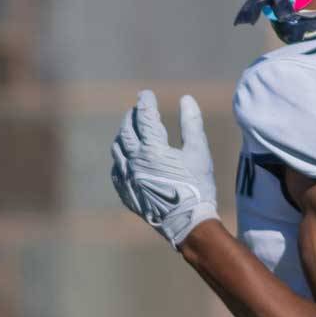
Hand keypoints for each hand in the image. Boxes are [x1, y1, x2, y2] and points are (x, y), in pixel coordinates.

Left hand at [110, 90, 220, 247]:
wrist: (187, 222)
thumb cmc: (197, 186)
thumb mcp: (199, 151)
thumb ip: (191, 123)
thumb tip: (186, 99)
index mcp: (152, 149)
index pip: (145, 117)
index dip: (145, 102)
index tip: (146, 94)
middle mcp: (134, 162)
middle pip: (126, 130)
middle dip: (132, 116)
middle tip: (137, 109)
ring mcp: (127, 178)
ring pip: (117, 149)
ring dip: (123, 135)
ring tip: (130, 129)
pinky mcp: (126, 192)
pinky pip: (116, 170)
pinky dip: (120, 158)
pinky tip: (126, 157)